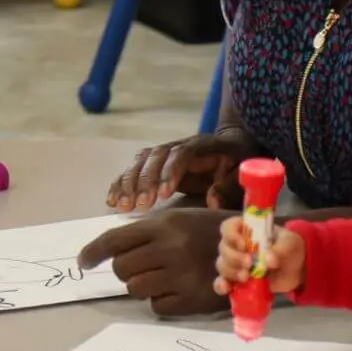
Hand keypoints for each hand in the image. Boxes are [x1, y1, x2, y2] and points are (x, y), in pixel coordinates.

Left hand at [79, 208, 229, 316]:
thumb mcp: (180, 219)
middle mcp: (169, 249)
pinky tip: (179, 289)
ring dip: (143, 285)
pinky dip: (162, 301)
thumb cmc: (212, 232)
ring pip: (135, 288)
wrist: (254, 251)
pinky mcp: (191, 300)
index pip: (115, 240)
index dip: (93, 252)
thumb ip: (148, 233)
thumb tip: (111, 249)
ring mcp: (180, 276)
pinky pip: (157, 306)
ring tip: (164, 277)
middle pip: (121, 268)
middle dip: (126, 270)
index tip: (83, 263)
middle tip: (144, 267)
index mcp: (164, 225)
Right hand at [106, 130, 257, 213]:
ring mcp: (162, 153)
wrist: (229, 143)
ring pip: (140, 163)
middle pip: (155, 157)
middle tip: (140, 205)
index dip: (170, 172)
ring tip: (123, 207)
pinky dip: (120, 184)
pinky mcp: (153, 163)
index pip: (181, 154)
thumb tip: (212, 201)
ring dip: (128, 184)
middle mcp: (177, 145)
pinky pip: (132, 170)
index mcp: (201, 145)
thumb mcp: (240, 171)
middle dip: (145, 181)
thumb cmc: (236, 160)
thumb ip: (228, 185)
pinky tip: (111, 201)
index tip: (163, 194)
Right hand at [214, 222, 306, 296]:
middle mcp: (236, 245)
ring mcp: (235, 264)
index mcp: (247, 230)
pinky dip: (221, 285)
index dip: (231, 235)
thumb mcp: (290, 244)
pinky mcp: (237, 280)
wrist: (297, 270)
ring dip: (231, 271)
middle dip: (234, 257)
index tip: (243, 245)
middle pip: (224, 248)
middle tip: (249, 264)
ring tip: (246, 277)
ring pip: (222, 265)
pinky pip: (222, 282)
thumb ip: (280, 250)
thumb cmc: (290, 249)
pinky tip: (226, 289)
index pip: (228, 227)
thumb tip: (269, 260)